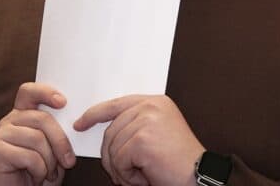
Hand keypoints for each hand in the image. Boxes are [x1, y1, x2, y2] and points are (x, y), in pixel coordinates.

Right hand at [0, 82, 76, 185]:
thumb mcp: (53, 149)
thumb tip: (75, 118)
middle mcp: (8, 122)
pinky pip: (29, 156)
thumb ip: (58, 130)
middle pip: (41, 118)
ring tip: (48, 173)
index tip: (63, 102)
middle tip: (69, 161)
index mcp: (21, 116)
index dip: (45, 92)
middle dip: (61, 141)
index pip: (29, 91)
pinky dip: (39, 171)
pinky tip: (35, 178)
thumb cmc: (39, 174)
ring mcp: (0, 135)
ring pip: (38, 139)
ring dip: (50, 162)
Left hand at [74, 95, 203, 185]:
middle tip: (127, 174)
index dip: (94, 114)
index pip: (115, 104)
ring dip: (122, 169)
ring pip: (112, 148)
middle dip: (112, 157)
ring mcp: (147, 121)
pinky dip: (128, 176)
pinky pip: (119, 160)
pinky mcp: (142, 139)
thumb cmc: (179, 163)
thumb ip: (135, 125)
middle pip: (110, 131)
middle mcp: (151, 107)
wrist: (199, 176)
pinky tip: (146, 177)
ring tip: (142, 175)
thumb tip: (104, 131)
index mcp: (155, 102)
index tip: (80, 124)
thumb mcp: (157, 133)